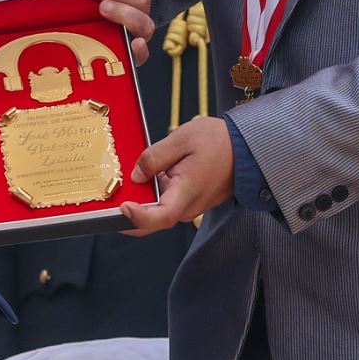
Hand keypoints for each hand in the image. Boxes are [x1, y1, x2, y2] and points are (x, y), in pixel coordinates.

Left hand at [89, 0, 153, 64]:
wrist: (84, 47)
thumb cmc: (91, 8)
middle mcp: (139, 12)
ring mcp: (138, 35)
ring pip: (145, 23)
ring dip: (125, 13)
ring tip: (103, 8)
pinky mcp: (133, 57)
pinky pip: (142, 54)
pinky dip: (139, 49)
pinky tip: (133, 44)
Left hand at [118, 115, 234, 235]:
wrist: (247, 147)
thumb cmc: (218, 141)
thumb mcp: (182, 139)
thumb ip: (155, 157)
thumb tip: (136, 176)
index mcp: (187, 191)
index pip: (160, 217)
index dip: (138, 218)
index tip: (123, 206)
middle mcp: (190, 206)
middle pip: (155, 220)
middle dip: (131, 214)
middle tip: (112, 201)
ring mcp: (193, 206)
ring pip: (161, 212)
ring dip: (144, 203)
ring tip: (127, 186)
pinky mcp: (193, 201)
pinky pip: (169, 203)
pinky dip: (156, 195)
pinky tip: (148, 178)